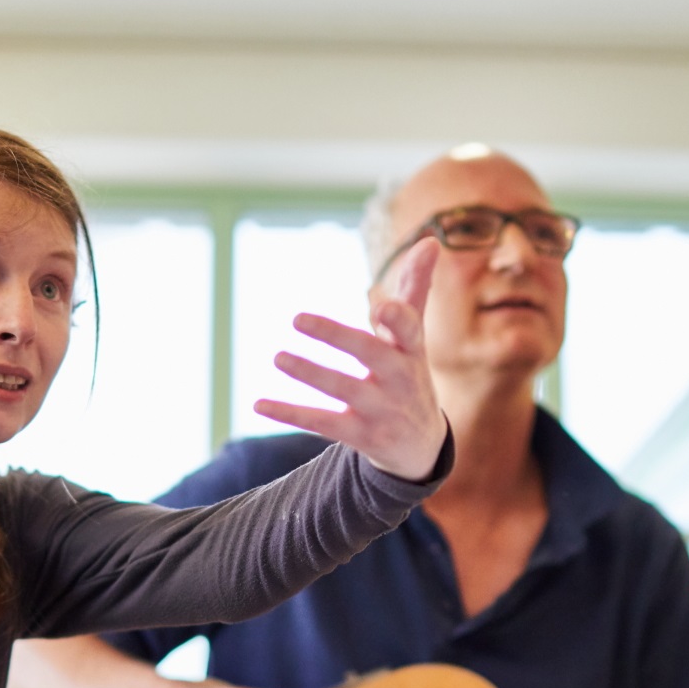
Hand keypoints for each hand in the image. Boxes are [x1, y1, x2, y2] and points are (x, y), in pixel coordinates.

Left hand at [255, 238, 448, 481]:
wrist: (421, 446)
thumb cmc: (410, 374)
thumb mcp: (416, 335)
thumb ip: (415, 288)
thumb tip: (429, 240)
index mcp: (412, 349)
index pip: (410, 329)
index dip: (396, 319)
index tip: (380, 307)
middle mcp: (400, 379)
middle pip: (369, 354)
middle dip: (336, 336)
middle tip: (297, 318)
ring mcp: (382, 410)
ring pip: (343, 388)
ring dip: (310, 373)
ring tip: (279, 356)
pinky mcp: (362, 436)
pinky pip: (323, 423)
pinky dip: (290, 414)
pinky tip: (259, 404)